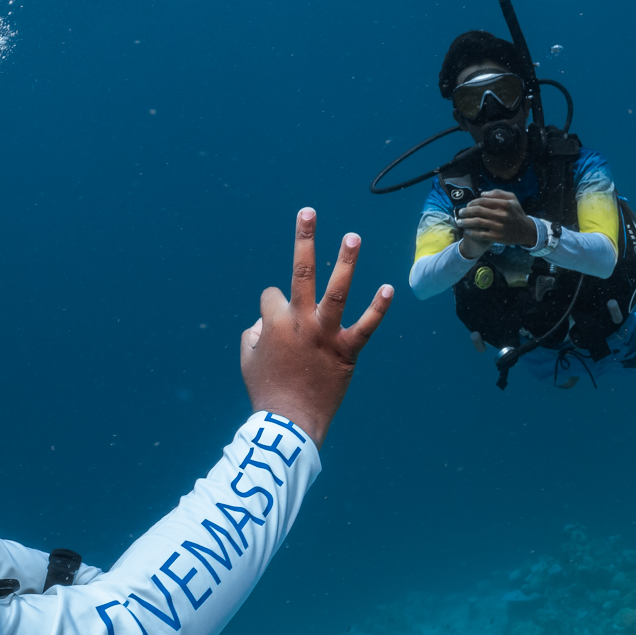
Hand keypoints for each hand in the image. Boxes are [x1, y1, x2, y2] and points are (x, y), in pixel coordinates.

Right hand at [240, 209, 392, 446]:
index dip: (272, 306)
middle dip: (303, 239)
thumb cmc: (265, 391)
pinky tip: (388, 288)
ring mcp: (325, 334)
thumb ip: (253, 333)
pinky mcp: (347, 351)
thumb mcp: (247, 359)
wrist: (289, 422)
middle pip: (302, 272)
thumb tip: (264, 321)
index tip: (275, 325)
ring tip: (352, 236)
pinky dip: (378, 307)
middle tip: (308, 212)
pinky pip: (366, 326)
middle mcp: (300, 321)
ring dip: (345, 262)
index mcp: (272, 322)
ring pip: (337, 291)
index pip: (272, 295)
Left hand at [455, 191, 538, 256]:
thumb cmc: (516, 213)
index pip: (483, 201)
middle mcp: (502, 215)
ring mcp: (499, 226)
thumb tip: (482, 193)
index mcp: (505, 204)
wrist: (526, 231)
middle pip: (478, 211)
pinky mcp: (497, 237)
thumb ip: (498, 193)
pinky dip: (472, 232)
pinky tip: (467, 231)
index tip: (467, 205)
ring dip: (465, 222)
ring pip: (477, 223)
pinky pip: (481, 234)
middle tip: (460, 213)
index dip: (472, 202)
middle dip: (466, 211)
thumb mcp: (512, 199)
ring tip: (459, 222)